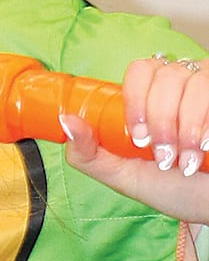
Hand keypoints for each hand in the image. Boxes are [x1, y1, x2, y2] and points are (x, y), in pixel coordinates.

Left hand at [61, 54, 208, 224]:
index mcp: (150, 98)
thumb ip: (90, 155)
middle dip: (163, 120)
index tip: (139, 138)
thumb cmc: (174, 189)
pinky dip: (206, 124)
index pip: (139, 71)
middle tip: (164, 157)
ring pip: (193, 83)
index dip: (137, 100)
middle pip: (166, 75)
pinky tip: (207, 148)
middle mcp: (179, 86)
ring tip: (187, 160)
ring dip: (187, 128)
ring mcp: (205, 88)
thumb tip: (66, 120)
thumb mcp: (125, 176)